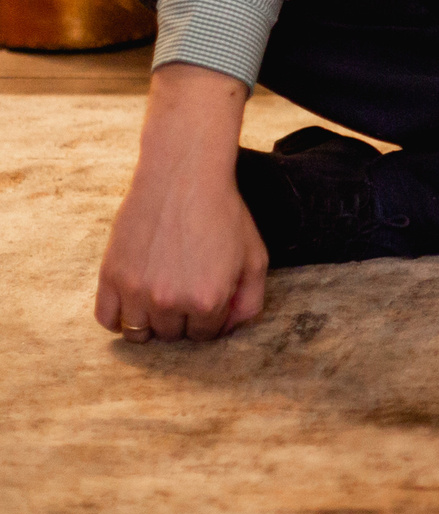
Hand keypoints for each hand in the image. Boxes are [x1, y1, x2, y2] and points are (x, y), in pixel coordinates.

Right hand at [95, 63, 264, 342]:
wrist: (183, 178)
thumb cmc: (223, 214)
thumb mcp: (255, 257)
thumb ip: (250, 301)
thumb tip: (230, 328)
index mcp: (208, 300)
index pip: (205, 335)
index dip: (210, 318)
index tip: (208, 297)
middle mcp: (170, 302)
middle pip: (172, 335)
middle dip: (182, 319)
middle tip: (186, 290)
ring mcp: (136, 291)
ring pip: (139, 333)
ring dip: (151, 321)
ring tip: (161, 296)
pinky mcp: (110, 277)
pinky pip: (107, 319)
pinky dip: (119, 317)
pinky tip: (134, 300)